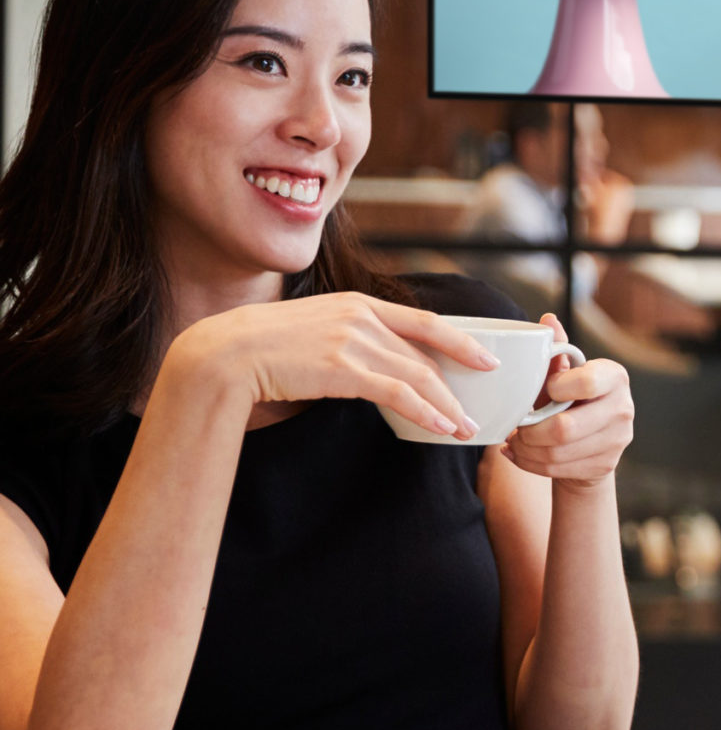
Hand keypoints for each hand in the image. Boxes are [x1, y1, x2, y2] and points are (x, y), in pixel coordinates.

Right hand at [167, 292, 500, 440]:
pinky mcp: (340, 368)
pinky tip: (440, 425)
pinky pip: (396, 392)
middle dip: (459, 381)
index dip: (461, 340)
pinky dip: (424, 410)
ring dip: (447, 403)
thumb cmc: (266, 347)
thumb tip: (379, 363)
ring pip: (418, 374)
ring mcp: (351, 340)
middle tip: (480, 405)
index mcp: (358, 303)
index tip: (487, 359)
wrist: (224, 353)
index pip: (425, 320)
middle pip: (427, 352)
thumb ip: (351, 337)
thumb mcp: (317, 327)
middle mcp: (360, 316)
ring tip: (464, 426)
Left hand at [501, 314, 632, 490]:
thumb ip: (555, 350)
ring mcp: (618, 440)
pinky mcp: (606, 465)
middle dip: (530, 431)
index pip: (586, 383)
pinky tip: (521, 454)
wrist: (591, 440)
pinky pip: (558, 470)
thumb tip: (547, 320)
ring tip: (514, 442)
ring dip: (526, 450)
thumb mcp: (563, 374)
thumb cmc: (570, 399)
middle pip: (566, 428)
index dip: (555, 389)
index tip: (544, 391)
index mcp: (614, 377)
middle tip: (516, 427)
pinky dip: (531, 464)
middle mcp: (623, 408)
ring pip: (558, 453)